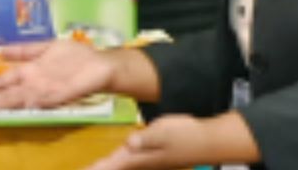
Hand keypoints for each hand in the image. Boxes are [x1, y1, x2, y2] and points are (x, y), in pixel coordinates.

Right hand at [0, 39, 113, 112]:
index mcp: (30, 72)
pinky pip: (41, 99)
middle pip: (7, 92)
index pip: (3, 80)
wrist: (99, 64)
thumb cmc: (73, 57)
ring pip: (19, 97)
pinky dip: (29, 102)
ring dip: (2, 103)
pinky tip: (16, 103)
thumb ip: (23, 50)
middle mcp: (34, 83)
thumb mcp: (45, 47)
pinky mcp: (60, 94)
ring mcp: (45, 89)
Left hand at [84, 115, 208, 169]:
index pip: (108, 167)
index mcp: (136, 157)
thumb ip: (146, 138)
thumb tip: (130, 143)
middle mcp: (137, 162)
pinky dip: (113, 165)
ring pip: (118, 167)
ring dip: (105, 168)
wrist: (205, 142)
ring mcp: (144, 162)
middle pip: (110, 169)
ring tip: (92, 167)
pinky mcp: (149, 158)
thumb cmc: (184, 135)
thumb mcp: (164, 132)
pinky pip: (125, 164)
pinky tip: (112, 163)